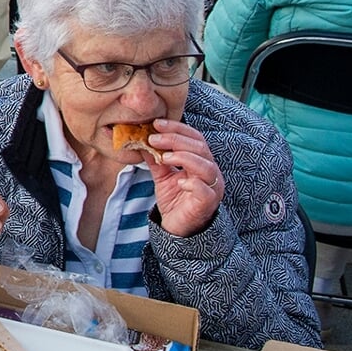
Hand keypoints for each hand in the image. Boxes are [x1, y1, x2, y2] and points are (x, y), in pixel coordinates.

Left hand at [145, 118, 224, 237]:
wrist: (177, 227)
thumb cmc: (174, 199)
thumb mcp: (161, 175)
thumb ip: (155, 158)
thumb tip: (140, 139)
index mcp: (201, 161)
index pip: (194, 138)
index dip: (177, 128)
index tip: (156, 124)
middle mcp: (210, 171)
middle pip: (200, 148)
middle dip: (175, 140)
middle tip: (154, 138)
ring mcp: (212, 187)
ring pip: (206, 166)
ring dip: (184, 157)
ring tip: (164, 157)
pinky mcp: (208, 203)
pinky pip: (205, 190)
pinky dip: (193, 183)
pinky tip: (179, 181)